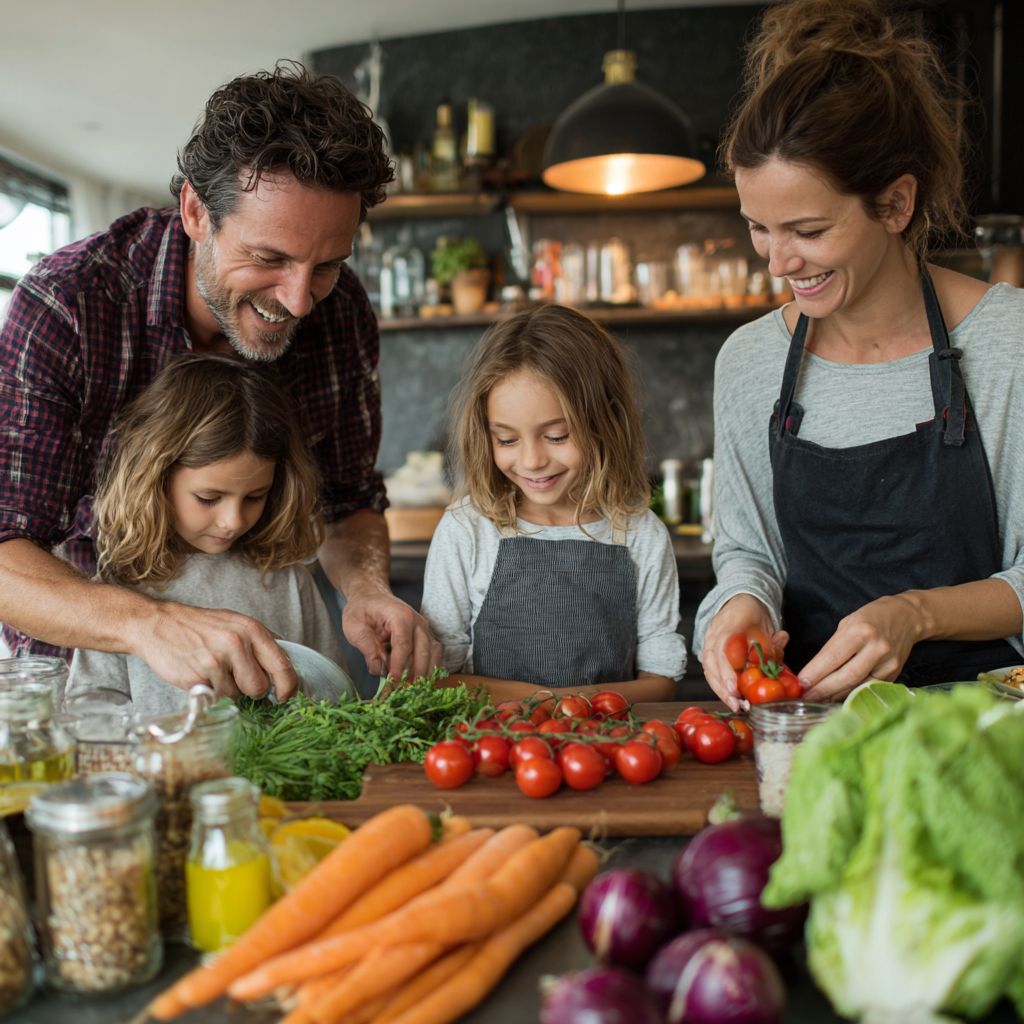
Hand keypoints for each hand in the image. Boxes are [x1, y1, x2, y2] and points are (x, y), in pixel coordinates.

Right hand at [132, 601, 298, 700]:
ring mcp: (215, 661)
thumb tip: (285, 663)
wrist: (157, 624)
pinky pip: (216, 698)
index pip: (282, 664)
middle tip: (237, 678)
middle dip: (252, 690)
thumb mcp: (235, 622)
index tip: (287, 697)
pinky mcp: (197, 677)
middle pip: (260, 687)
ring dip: (229, 691)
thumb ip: (260, 641)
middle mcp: (236, 643)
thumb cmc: (199, 626)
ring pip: (237, 695)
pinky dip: (212, 692)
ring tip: (215, 672)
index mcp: (251, 629)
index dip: (289, 686)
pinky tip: (202, 675)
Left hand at [342, 586, 443, 681]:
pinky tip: (422, 681)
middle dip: (415, 675)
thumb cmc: (362, 609)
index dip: (398, 668)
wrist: (371, 596)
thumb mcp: (355, 626)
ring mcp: (424, 628)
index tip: (392, 685)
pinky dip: (431, 668)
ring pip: (433, 654)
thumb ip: (367, 647)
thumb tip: (378, 669)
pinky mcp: (426, 635)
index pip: (404, 646)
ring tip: (414, 691)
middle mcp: (418, 621)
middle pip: (423, 652)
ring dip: (425, 674)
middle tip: (403, 693)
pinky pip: (435, 653)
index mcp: (400, 616)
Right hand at [702, 594, 787, 711]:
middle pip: (711, 661)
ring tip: (735, 705)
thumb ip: (772, 640)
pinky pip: (710, 670)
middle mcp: (714, 632)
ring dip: (720, 689)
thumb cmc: (753, 614)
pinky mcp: (709, 651)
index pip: (722, 646)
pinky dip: (719, 686)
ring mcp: (709, 641)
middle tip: (737, 703)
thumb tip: (782, 642)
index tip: (734, 686)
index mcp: (730, 622)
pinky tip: (730, 698)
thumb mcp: (766, 624)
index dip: (726, 668)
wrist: (739, 602)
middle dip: (723, 685)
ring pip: (708, 668)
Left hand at [800, 593, 923, 702]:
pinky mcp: (894, 674)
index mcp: (860, 631)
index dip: (815, 673)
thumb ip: (832, 647)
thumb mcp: (847, 624)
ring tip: (816, 701)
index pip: (833, 657)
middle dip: (822, 690)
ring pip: (857, 686)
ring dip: (834, 696)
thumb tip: (813, 672)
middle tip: (805, 698)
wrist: (907, 617)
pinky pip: (868, 688)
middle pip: (846, 677)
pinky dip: (850, 695)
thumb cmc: (871, 618)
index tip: (800, 684)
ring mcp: (888, 664)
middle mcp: (876, 648)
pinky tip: (836, 698)